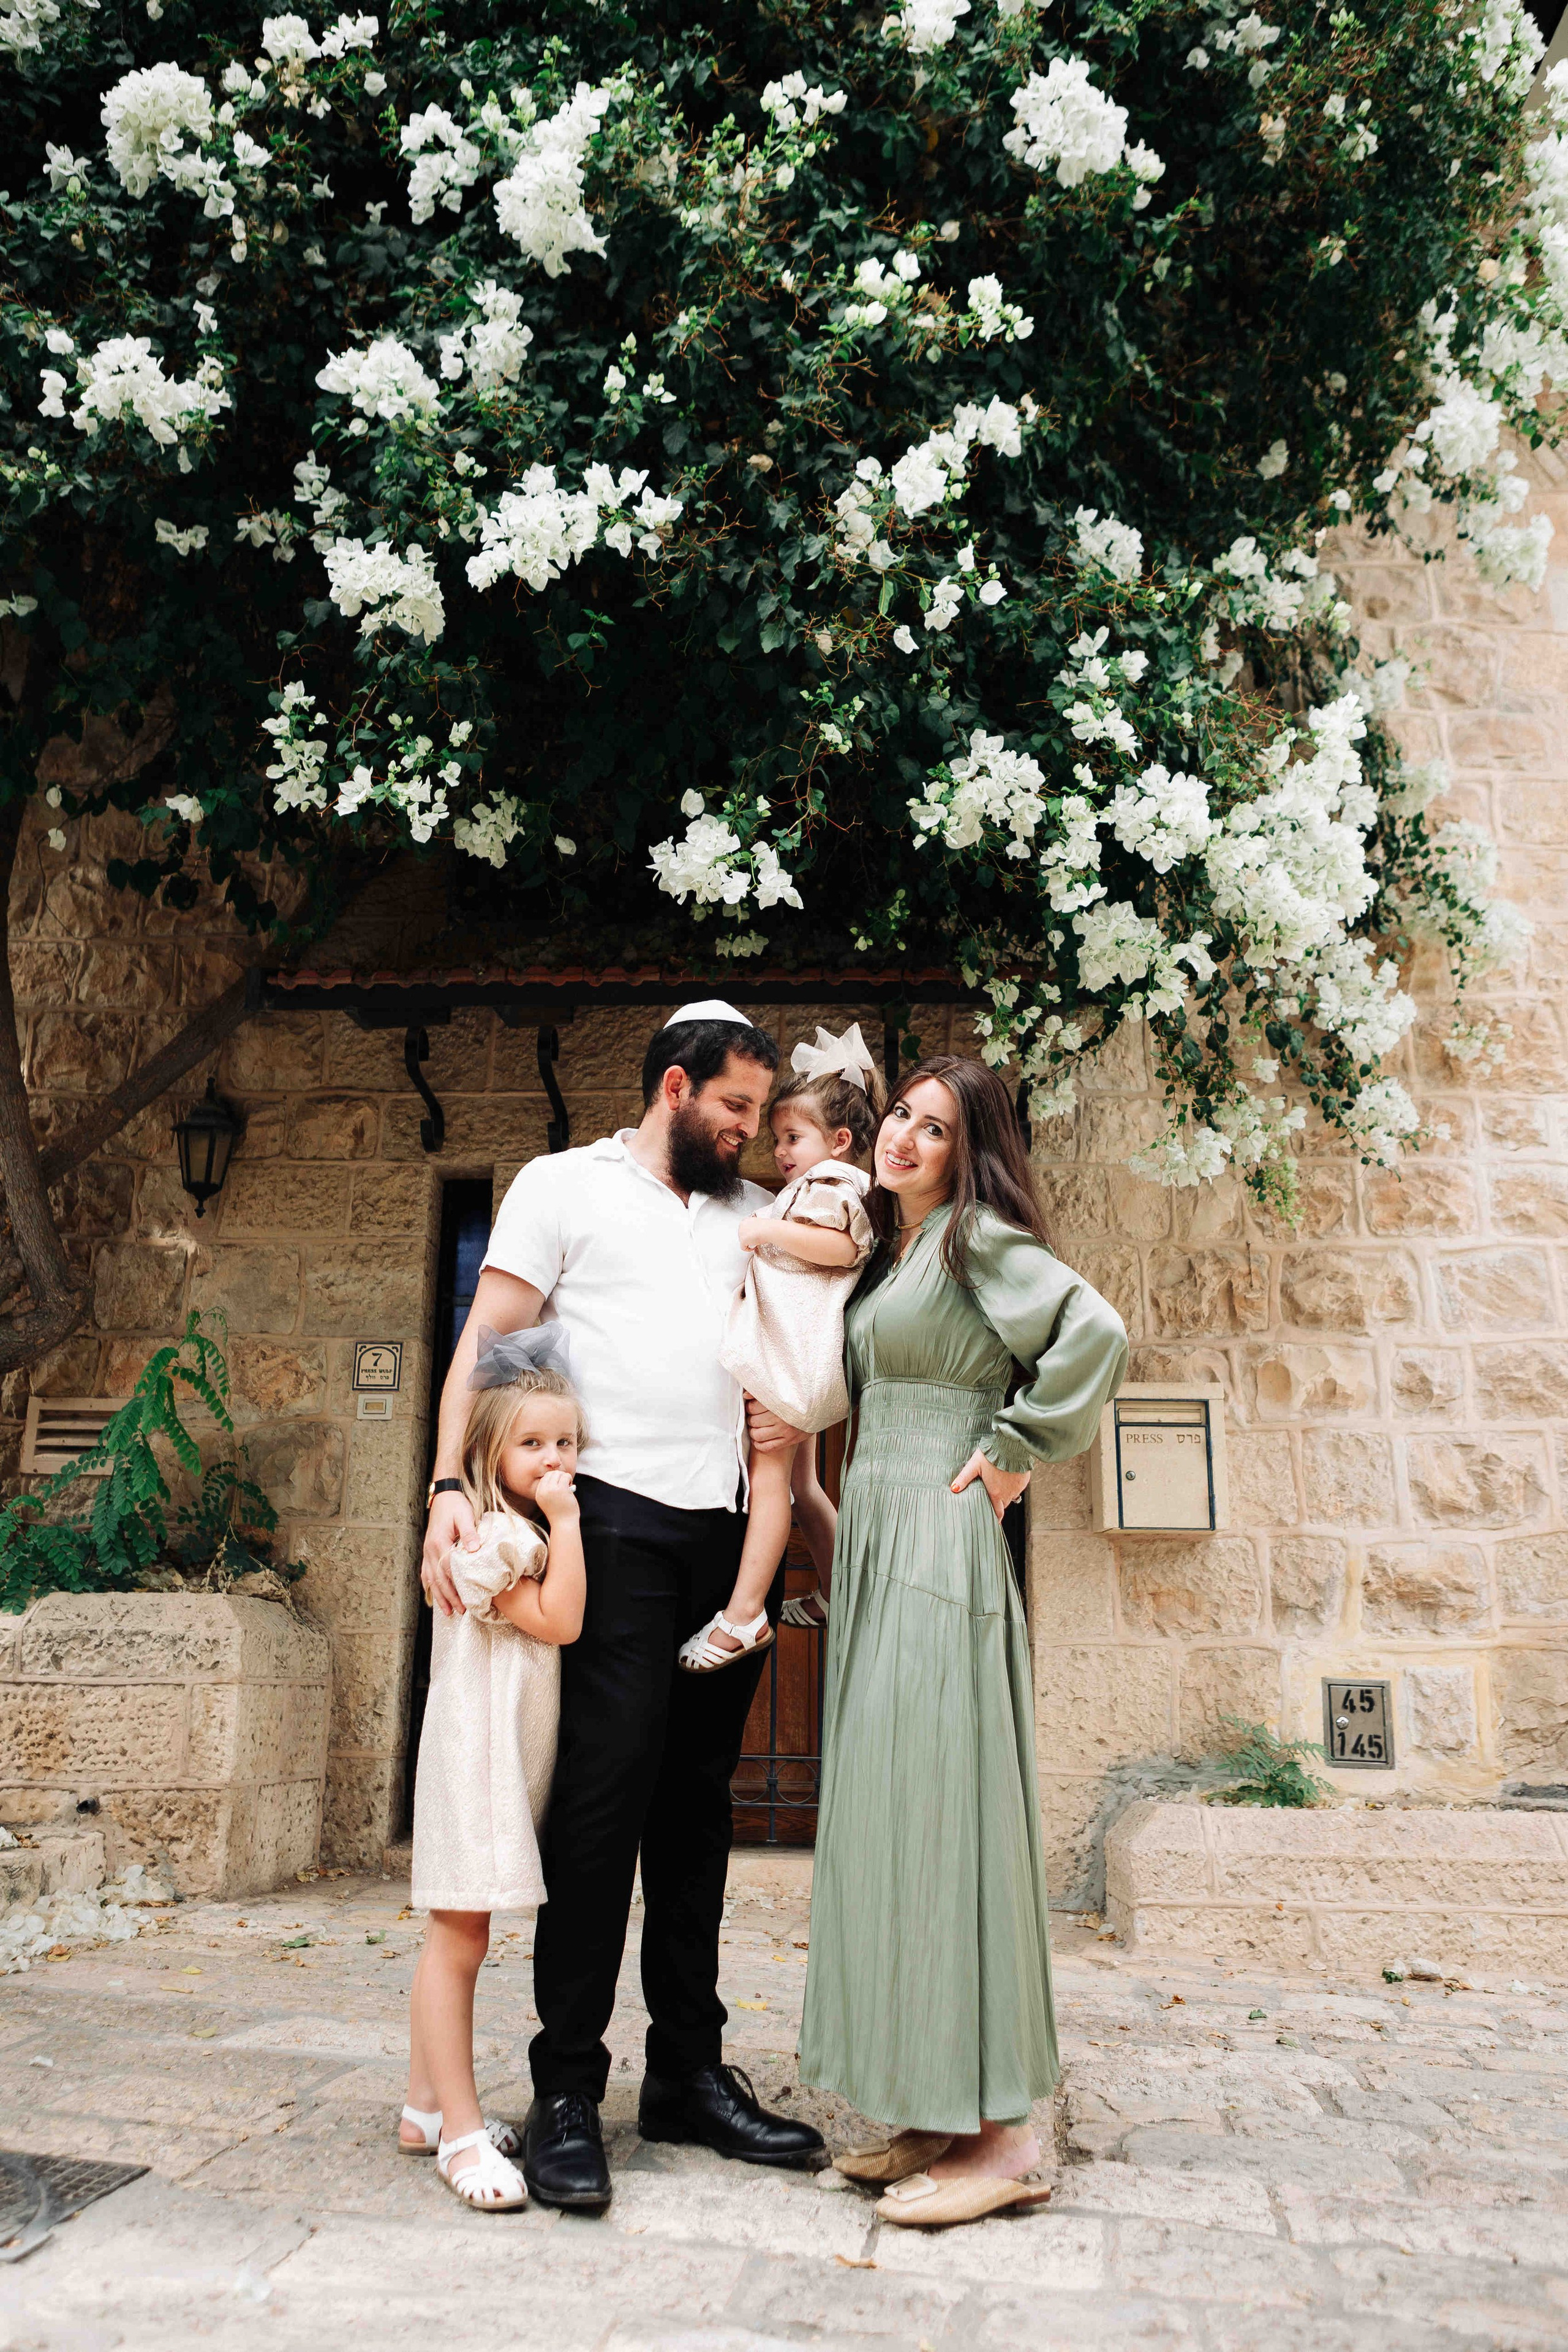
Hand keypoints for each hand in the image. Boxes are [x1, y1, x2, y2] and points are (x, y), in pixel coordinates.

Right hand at [422, 1488, 477, 1616]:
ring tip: (447, 1612)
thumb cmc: (455, 1505)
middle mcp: (430, 1550)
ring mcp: (427, 1551)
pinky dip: (429, 1585)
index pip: (448, 1569)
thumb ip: (468, 1533)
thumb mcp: (465, 1515)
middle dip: (449, 1597)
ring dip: (439, 1596)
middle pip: (439, 1579)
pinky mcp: (428, 1550)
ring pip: (431, 1578)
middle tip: (460, 1612)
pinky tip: (433, 1595)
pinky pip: (426, 1572)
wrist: (443, 1495)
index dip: (456, 1586)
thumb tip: (473, 1550)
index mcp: (439, 1542)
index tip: (466, 1599)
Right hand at [534, 1469, 578, 1522]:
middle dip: (559, 1476)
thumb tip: (557, 1474)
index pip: (544, 1478)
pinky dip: (569, 1478)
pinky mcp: (561, 1489)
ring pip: (558, 1473)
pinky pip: (565, 1476)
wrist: (564, 1523)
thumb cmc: (559, 1513)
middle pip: (550, 1474)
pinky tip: (570, 1485)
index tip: (559, 1485)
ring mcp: (552, 1489)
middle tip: (565, 1484)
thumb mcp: (548, 1501)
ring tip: (568, 1485)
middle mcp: (543, 1491)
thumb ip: (549, 1490)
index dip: (553, 1478)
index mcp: (538, 1494)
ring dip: (565, 1477)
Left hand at [737, 1214, 768, 1251]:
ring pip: (742, 1241)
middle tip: (754, 1240)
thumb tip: (756, 1231)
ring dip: (748, 1243)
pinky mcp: (742, 1240)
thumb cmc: (767, 1227)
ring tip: (755, 1243)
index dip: (749, 1233)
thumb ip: (755, 1227)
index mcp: (746, 1220)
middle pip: (742, 1234)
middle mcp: (741, 1225)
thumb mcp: (760, 1224)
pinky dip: (748, 1249)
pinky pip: (743, 1247)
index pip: (744, 1228)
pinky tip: (753, 1248)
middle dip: (748, 1238)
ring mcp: (741, 1233)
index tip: (753, 1235)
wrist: (768, 1229)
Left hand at [746, 1395, 806, 1452]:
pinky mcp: (790, 1440)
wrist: (819, 1406)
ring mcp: (786, 1431)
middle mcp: (782, 1418)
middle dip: (751, 1418)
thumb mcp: (782, 1391)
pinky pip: (767, 1447)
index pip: (753, 1408)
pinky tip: (759, 1439)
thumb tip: (745, 1396)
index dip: (749, 1407)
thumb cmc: (798, 1397)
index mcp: (780, 1403)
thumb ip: (763, 1392)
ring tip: (757, 1426)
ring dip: (753, 1431)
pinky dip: (759, 1444)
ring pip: (757, 1435)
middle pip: (754, 1421)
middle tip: (755, 1415)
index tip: (752, 1406)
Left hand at [950, 1449, 1030, 1523]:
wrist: (1011, 1445)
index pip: (997, 1513)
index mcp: (996, 1494)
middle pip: (1003, 1504)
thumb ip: (964, 1478)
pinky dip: (1013, 1484)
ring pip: (1011, 1495)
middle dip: (998, 1503)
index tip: (994, 1523)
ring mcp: (1017, 1487)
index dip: (995, 1519)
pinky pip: (1018, 1486)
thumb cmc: (991, 1455)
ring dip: (1005, 1493)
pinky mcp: (1024, 1479)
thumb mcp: (974, 1466)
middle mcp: (1008, 1493)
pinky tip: (1008, 1476)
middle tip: (992, 1499)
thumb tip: (953, 1489)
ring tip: (999, 1485)